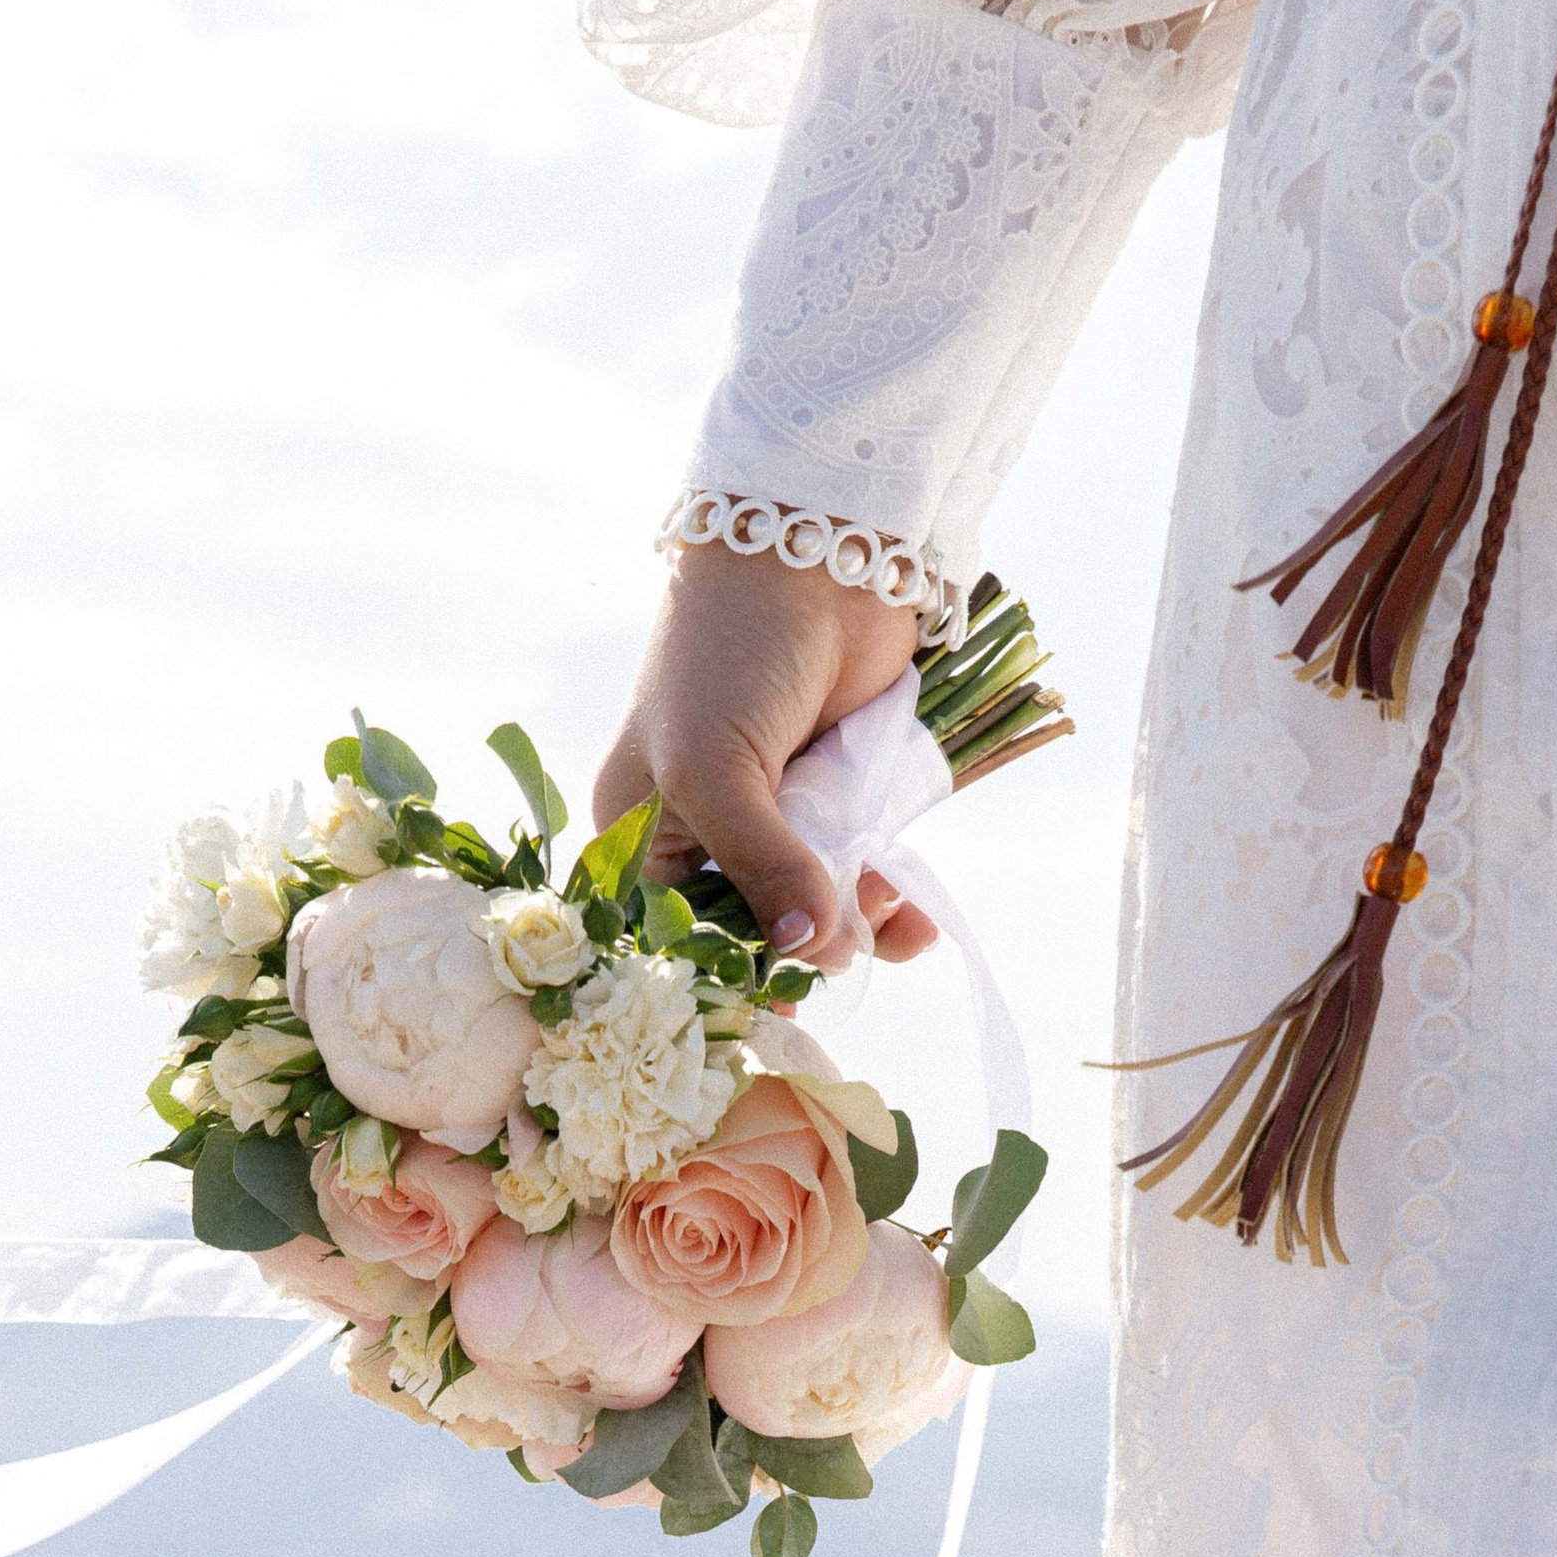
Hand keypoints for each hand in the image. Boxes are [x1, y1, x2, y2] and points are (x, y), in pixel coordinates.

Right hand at [593, 540, 939, 974]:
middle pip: (752, 932)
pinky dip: (890, 902)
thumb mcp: (717, 768)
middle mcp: (706, 833)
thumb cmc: (730, 651)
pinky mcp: (842, 799)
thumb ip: (761, 865)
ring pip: (817, 911)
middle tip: (846, 949)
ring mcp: (779, 817)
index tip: (776, 1006)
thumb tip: (813, 950)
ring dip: (860, 928)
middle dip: (805, 949)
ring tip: (892, 915)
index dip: (724, 976)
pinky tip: (913, 914)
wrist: (816, 550)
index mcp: (643, 831)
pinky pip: (863, 877)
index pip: (673, 935)